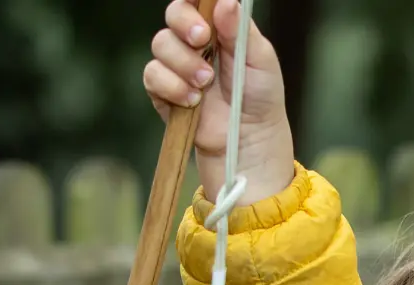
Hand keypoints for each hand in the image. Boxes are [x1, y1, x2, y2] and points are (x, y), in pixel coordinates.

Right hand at [143, 0, 296, 206]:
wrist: (249, 141)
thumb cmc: (260, 99)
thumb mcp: (261, 61)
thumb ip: (241, 30)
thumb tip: (226, 1)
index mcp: (219, 27)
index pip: (197, 0)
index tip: (204, 9)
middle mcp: (194, 42)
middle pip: (174, 12)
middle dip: (186, 23)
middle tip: (203, 40)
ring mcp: (177, 66)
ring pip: (161, 43)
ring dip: (184, 62)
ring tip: (206, 83)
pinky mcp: (164, 91)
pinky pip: (153, 76)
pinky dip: (172, 86)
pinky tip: (193, 101)